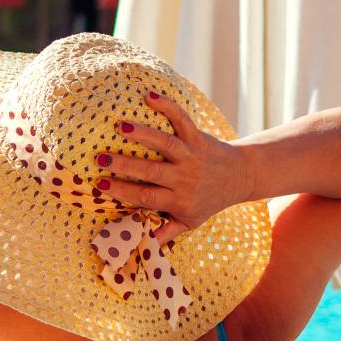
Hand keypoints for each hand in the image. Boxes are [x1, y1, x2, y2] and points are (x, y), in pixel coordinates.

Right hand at [94, 91, 256, 243]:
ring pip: (167, 144)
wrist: (240, 177)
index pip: (146, 197)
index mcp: (179, 201)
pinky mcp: (198, 137)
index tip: (100, 184)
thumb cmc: (209, 200)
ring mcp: (192, 156)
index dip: (123, 192)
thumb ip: (167, 232)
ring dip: (145, 135)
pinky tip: (149, 96)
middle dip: (125, 165)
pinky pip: (183, 121)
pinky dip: (168, 107)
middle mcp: (185, 178)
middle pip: (152, 171)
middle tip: (100, 158)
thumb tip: (144, 244)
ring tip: (122, 126)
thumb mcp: (191, 221)